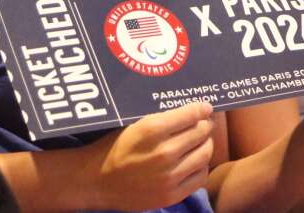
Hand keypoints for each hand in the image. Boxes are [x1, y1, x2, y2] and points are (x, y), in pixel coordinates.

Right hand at [83, 102, 213, 210]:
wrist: (97, 180)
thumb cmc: (114, 147)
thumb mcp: (134, 124)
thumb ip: (161, 119)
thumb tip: (189, 111)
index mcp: (152, 130)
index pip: (190, 115)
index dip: (202, 109)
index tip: (205, 109)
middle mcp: (164, 152)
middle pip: (201, 133)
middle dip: (205, 125)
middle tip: (204, 124)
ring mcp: (169, 176)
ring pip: (205, 154)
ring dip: (206, 144)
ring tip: (201, 141)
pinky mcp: (171, 195)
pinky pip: (200, 177)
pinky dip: (201, 167)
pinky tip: (194, 162)